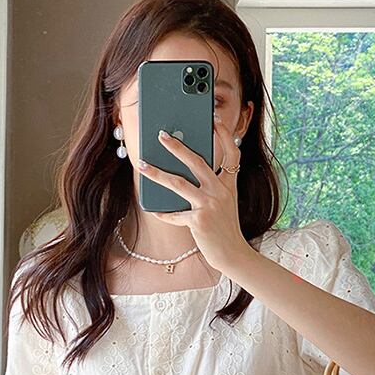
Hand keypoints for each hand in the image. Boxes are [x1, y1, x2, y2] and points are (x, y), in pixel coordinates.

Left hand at [137, 117, 252, 273]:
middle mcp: (220, 191)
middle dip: (177, 146)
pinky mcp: (199, 221)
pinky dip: (164, 213)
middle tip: (161, 135)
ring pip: (178, 183)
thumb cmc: (225, 227)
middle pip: (197, 162)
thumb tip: (185, 172)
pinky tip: (153, 209)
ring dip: (156, 173)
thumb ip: (211, 187)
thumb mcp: (224, 202)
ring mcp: (209, 205)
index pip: (232, 153)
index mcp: (229, 184)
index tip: (214, 120)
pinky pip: (175, 214)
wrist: (233, 253)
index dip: (224, 135)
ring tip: (142, 165)